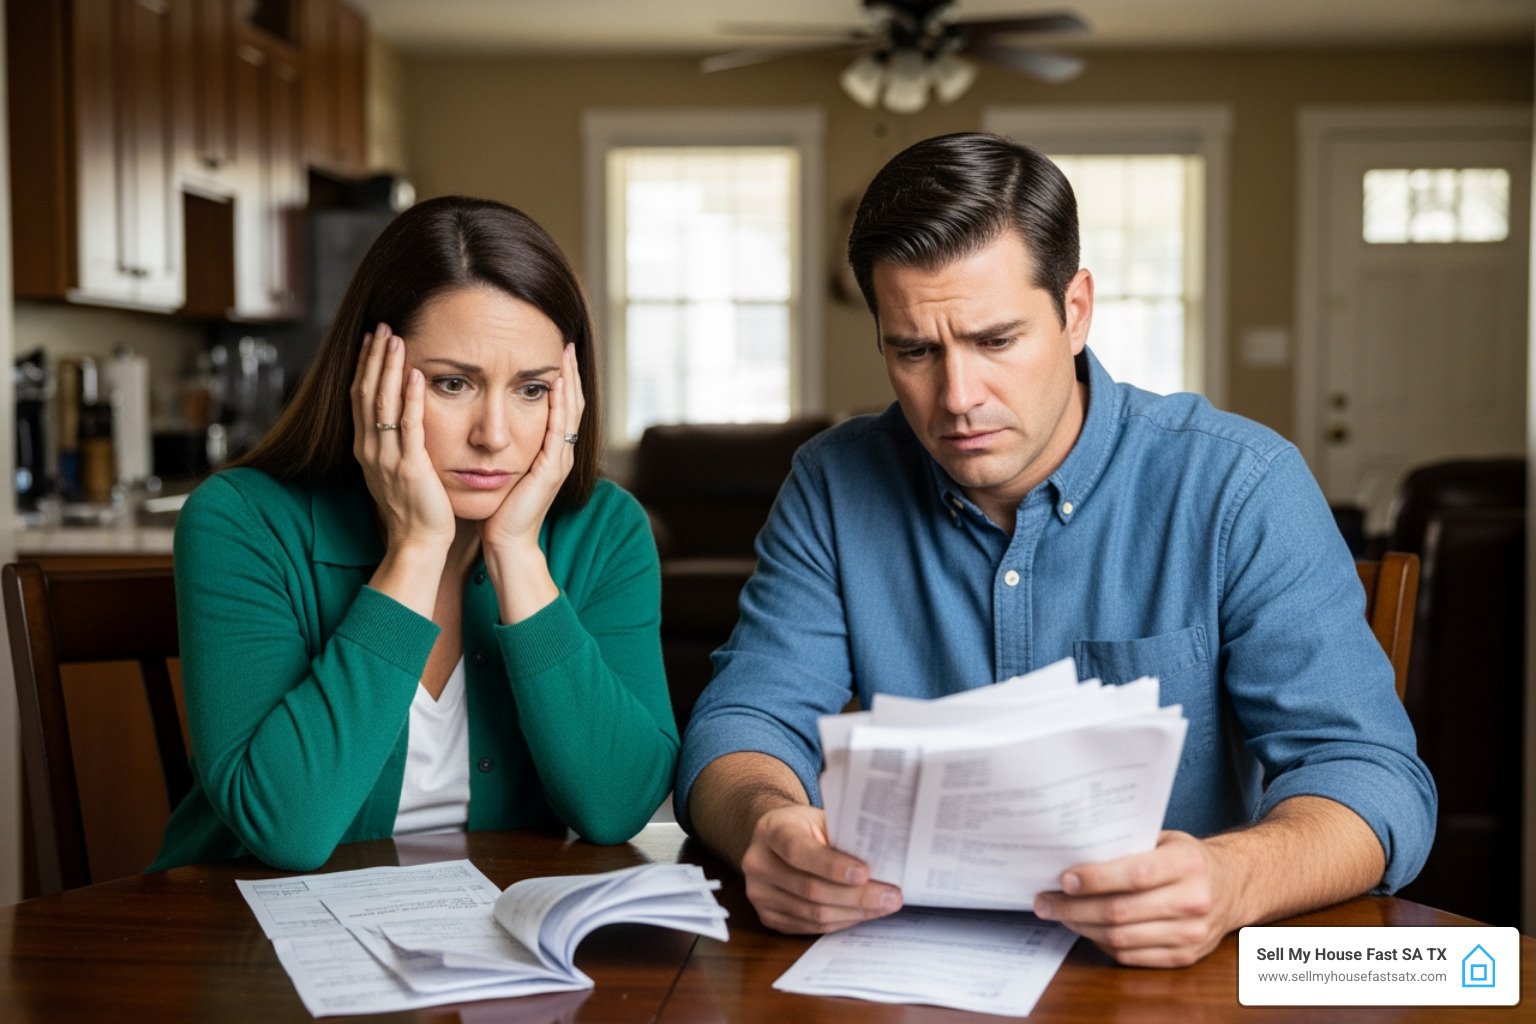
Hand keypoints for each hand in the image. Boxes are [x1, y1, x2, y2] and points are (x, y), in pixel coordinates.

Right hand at [351, 323, 454, 556]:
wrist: (418, 543)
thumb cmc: (414, 508)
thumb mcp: (396, 469)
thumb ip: (395, 442)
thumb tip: (400, 416)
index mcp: (366, 449)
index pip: (360, 398)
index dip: (365, 366)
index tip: (372, 339)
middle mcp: (371, 450)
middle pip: (366, 393)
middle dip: (374, 357)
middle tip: (382, 326)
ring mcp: (387, 458)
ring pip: (382, 404)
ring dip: (388, 368)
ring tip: (395, 338)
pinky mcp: (410, 467)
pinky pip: (408, 426)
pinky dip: (410, 398)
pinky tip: (415, 374)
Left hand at [480, 342, 584, 555]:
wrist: (507, 542)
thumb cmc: (501, 511)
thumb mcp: (507, 471)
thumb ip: (508, 449)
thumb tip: (494, 427)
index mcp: (552, 452)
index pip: (563, 408)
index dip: (563, 380)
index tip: (557, 352)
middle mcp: (562, 453)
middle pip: (574, 404)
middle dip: (571, 373)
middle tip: (568, 343)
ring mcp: (560, 461)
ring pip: (571, 412)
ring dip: (569, 382)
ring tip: (566, 355)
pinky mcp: (551, 470)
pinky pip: (559, 431)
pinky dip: (559, 406)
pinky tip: (556, 386)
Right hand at [741, 804, 902, 933]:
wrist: (776, 839)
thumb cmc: (805, 827)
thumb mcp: (820, 818)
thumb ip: (843, 835)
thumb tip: (886, 857)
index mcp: (771, 830)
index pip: (798, 851)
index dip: (832, 866)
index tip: (865, 873)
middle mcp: (758, 863)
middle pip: (810, 889)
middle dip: (856, 896)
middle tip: (891, 896)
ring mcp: (759, 894)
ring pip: (812, 914)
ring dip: (854, 913)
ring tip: (884, 906)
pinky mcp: (768, 917)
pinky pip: (810, 927)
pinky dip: (841, 921)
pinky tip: (862, 913)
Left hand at [1032, 830, 1235, 966]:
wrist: (1232, 887)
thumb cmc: (1188, 859)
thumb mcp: (1167, 839)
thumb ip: (1129, 843)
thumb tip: (1074, 848)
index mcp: (1188, 863)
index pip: (1135, 874)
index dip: (1095, 878)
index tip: (1064, 878)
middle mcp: (1193, 900)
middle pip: (1121, 911)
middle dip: (1074, 907)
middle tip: (1045, 900)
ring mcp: (1191, 934)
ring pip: (1121, 938)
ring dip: (1081, 927)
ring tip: (1058, 914)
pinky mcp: (1184, 957)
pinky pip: (1131, 956)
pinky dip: (1102, 943)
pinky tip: (1086, 928)